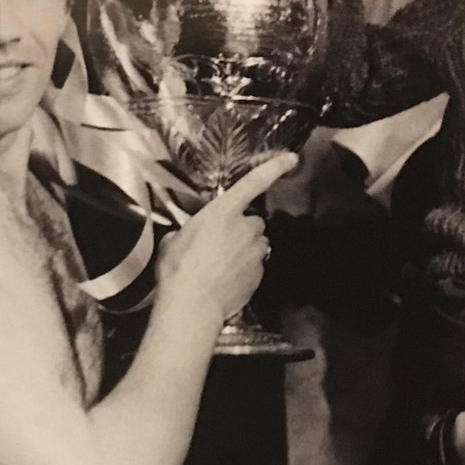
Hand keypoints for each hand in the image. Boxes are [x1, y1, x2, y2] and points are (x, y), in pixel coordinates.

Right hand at [155, 154, 297, 324]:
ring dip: (245, 249)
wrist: (192, 305)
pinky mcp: (260, 274)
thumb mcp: (173, 240)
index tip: (291, 158)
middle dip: (242, 229)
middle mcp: (245, 227)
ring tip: (222, 264)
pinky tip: (227, 280)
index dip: (274, 168)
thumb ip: (190, 231)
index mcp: (223, 212)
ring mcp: (256, 252)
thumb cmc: (178, 269)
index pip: (253, 183)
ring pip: (256, 245)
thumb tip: (188, 236)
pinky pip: (256, 266)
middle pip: (253, 221)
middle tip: (221, 243)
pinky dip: (245, 270)